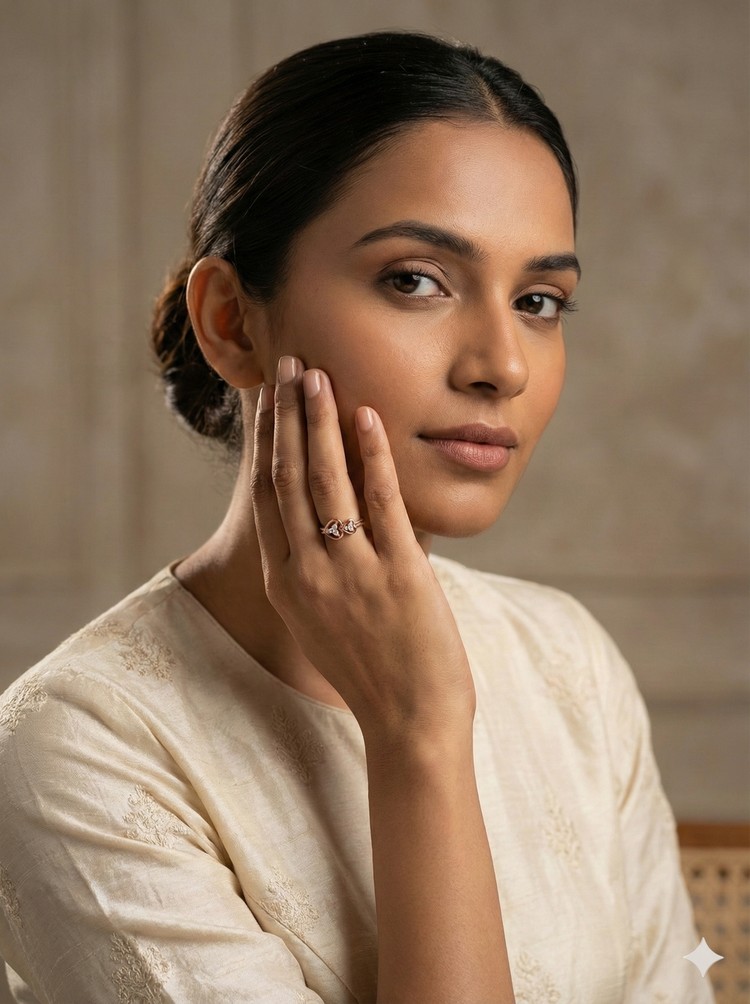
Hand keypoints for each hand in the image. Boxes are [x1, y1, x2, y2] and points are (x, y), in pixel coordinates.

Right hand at [250, 355, 475, 745]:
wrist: (409, 725)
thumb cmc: (371, 672)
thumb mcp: (321, 621)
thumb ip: (313, 571)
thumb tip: (324, 516)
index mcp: (285, 584)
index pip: (267, 496)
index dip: (266, 441)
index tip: (268, 401)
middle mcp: (308, 573)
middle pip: (289, 478)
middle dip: (287, 416)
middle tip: (290, 367)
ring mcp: (351, 573)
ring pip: (326, 481)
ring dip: (320, 422)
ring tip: (319, 376)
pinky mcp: (399, 573)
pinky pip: (381, 502)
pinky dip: (372, 455)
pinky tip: (368, 417)